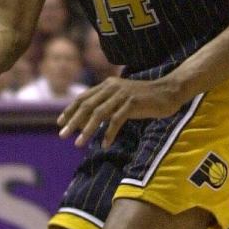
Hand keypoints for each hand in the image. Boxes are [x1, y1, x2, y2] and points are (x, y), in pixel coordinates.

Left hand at [58, 76, 186, 147]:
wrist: (168, 92)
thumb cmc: (145, 98)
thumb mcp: (122, 98)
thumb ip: (107, 104)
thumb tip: (89, 119)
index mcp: (107, 84)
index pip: (83, 97)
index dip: (70, 110)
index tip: (60, 122)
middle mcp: (112, 87)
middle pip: (87, 106)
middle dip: (73, 122)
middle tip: (62, 135)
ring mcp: (122, 94)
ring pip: (99, 113)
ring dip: (87, 130)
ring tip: (79, 143)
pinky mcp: (133, 103)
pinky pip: (116, 120)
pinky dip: (109, 133)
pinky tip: (104, 144)